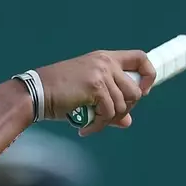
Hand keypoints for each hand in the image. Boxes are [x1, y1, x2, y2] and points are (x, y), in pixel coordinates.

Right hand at [37, 50, 156, 135]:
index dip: (148, 75)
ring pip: (123, 105)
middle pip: (136, 91)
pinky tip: (84, 128)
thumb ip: (110, 105)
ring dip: (108, 120)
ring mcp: (101, 72)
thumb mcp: (89, 96)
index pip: (140, 58)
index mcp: (105, 58)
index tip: (144, 91)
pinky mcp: (95, 86)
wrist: (36, 94)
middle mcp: (106, 62)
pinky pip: (108, 113)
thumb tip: (127, 122)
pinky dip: (98, 125)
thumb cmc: (59, 94)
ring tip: (92, 123)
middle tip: (108, 117)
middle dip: (126, 109)